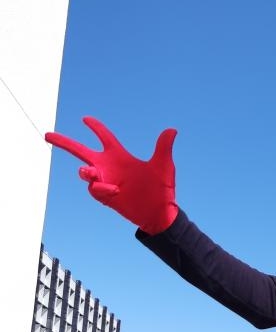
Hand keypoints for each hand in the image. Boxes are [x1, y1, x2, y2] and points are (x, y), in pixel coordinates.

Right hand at [45, 117, 177, 234]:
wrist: (159, 213)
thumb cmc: (162, 189)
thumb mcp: (163, 166)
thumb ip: (163, 148)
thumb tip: (172, 130)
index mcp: (120, 156)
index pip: (104, 137)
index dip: (95, 127)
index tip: (86, 119)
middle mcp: (109, 166)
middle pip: (81, 151)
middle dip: (64, 143)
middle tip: (47, 135)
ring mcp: (105, 181)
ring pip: (84, 172)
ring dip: (86, 172)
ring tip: (91, 173)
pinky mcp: (105, 195)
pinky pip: (94, 189)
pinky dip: (101, 188)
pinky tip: (115, 190)